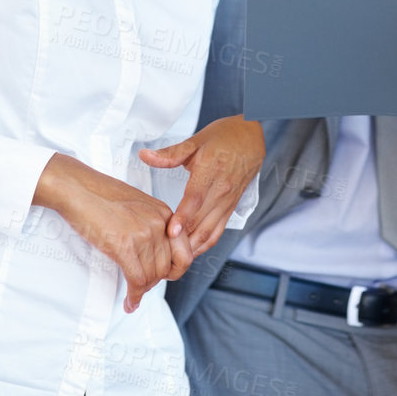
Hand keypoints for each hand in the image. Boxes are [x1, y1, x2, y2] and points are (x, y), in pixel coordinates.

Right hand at [34, 155, 185, 313]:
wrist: (77, 188)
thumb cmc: (101, 195)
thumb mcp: (138, 205)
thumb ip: (152, 226)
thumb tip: (157, 255)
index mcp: (164, 213)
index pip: (185, 253)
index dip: (174, 270)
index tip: (162, 276)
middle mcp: (159, 224)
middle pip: (167, 269)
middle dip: (153, 282)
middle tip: (140, 286)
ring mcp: (143, 234)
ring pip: (151, 277)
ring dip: (141, 290)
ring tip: (132, 293)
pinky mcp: (124, 245)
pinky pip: (136, 281)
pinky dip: (133, 296)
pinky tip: (129, 302)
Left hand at [139, 115, 263, 258]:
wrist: (251, 137)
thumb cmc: (223, 137)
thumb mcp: (195, 141)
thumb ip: (170, 154)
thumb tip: (145, 155)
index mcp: (210, 172)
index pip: (195, 199)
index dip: (183, 217)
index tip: (171, 232)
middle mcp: (221, 190)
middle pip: (201, 222)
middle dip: (182, 241)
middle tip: (162, 253)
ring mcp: (227, 202)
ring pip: (210, 231)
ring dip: (192, 247)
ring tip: (173, 258)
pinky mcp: (231, 208)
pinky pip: (218, 231)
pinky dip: (204, 244)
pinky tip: (191, 251)